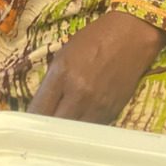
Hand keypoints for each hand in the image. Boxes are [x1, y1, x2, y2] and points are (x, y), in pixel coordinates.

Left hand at [28, 11, 165, 123]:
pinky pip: (92, 127)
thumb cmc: (96, 37)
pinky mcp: (113, 110)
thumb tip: (41, 105)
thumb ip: (52, 81)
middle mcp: (79, 92)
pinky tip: (82, 116)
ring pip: (73, 131)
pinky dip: (84, 125)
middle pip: (54, 125)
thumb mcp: (65, 53)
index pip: (38, 109)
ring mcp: (97, 104)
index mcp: (62, 73)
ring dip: (66, 127)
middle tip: (47, 120)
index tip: (31, 117)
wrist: (134, 33)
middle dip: (47, 124)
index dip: (32, 117)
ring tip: (65, 118)